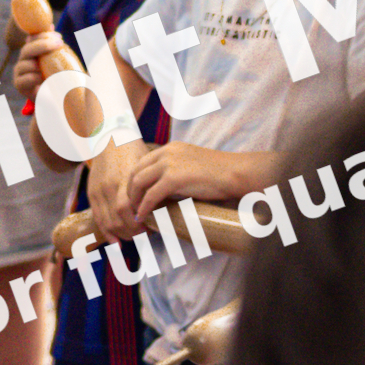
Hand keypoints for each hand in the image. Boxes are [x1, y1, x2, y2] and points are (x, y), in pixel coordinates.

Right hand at [11, 29, 55, 97]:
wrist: (54, 99)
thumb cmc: (57, 77)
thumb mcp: (58, 60)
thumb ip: (53, 45)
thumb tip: (50, 25)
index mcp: (32, 52)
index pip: (33, 38)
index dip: (43, 35)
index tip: (59, 37)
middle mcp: (24, 60)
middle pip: (27, 49)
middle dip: (42, 45)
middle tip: (59, 44)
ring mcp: (20, 72)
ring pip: (24, 64)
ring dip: (38, 64)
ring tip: (50, 68)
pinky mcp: (19, 85)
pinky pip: (24, 79)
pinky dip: (34, 78)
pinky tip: (43, 79)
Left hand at [90, 139, 253, 237]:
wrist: (234, 173)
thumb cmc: (219, 173)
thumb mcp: (192, 165)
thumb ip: (176, 171)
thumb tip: (166, 190)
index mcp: (170, 148)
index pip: (142, 162)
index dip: (135, 180)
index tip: (135, 195)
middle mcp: (167, 152)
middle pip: (136, 171)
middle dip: (130, 191)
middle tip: (131, 207)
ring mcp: (169, 164)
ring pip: (139, 183)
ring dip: (134, 200)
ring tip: (135, 213)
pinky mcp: (174, 178)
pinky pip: (150, 195)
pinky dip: (144, 207)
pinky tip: (143, 216)